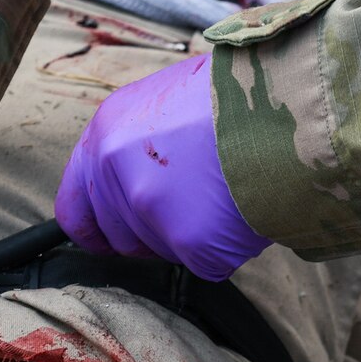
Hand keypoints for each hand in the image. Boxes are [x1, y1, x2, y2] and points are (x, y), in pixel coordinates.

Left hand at [56, 53, 271, 281]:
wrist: (286, 106)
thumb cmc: (235, 97)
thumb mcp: (165, 102)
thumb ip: (134, 145)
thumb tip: (128, 183)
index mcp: (106, 134)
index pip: (74, 208)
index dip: (93, 230)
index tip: (107, 241)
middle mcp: (118, 173)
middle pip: (121, 238)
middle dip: (153, 233)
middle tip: (194, 205)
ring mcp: (152, 210)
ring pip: (164, 252)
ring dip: (191, 237)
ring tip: (224, 194)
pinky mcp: (190, 240)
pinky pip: (204, 264)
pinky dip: (226, 248)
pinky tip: (242, 211)